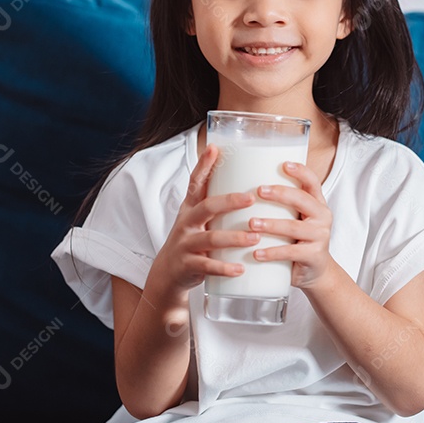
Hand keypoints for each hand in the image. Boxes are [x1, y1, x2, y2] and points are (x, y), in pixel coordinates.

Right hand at [149, 143, 260, 295]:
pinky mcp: (188, 265)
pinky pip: (207, 266)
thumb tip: (251, 184)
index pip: (196, 182)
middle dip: (229, 202)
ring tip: (255, 238)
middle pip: (206, 207)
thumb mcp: (198, 219)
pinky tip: (241, 269)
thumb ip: (217, 204)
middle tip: (251, 198)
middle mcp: (186, 222)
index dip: (203, 165)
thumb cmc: (193, 240)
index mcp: (191, 208)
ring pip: (210, 238)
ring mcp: (185, 244)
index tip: (214, 148)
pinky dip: (224, 268)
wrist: (168, 274)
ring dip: (234, 238)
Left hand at [249, 161, 335, 290]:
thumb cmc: (299, 239)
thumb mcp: (297, 218)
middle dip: (279, 194)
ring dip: (270, 224)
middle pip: (302, 200)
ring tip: (251, 223)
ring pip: (293, 227)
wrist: (315, 271)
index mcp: (318, 203)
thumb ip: (283, 204)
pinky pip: (290, 252)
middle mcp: (322, 217)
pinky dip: (271, 252)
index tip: (284, 165)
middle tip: (258, 191)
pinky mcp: (313, 256)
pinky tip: (256, 253)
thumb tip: (246, 184)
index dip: (300, 171)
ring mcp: (320, 237)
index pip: (312, 182)